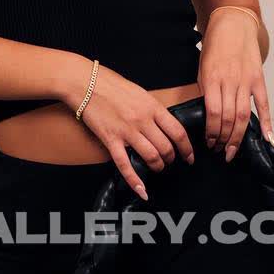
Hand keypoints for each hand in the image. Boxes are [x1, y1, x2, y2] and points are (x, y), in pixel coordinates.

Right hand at [69, 62, 195, 200]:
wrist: (84, 82)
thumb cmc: (111, 84)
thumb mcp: (140, 92)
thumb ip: (152, 109)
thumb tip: (163, 124)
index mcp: (152, 107)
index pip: (178, 132)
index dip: (187, 148)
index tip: (189, 156)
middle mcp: (142, 120)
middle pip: (166, 147)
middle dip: (171, 158)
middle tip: (170, 161)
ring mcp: (126, 131)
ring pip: (151, 157)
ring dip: (157, 166)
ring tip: (157, 167)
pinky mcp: (110, 139)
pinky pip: (124, 164)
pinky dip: (134, 180)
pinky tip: (142, 191)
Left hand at [200, 8, 273, 160]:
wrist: (234, 24)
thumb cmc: (215, 46)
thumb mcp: (203, 68)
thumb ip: (206, 91)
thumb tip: (209, 116)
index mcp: (212, 79)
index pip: (213, 113)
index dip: (212, 132)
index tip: (210, 142)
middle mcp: (230, 82)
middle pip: (229, 118)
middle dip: (224, 139)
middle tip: (220, 150)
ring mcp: (246, 81)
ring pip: (244, 115)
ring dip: (238, 136)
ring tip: (233, 149)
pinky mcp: (259, 79)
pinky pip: (264, 105)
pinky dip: (267, 123)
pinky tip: (268, 139)